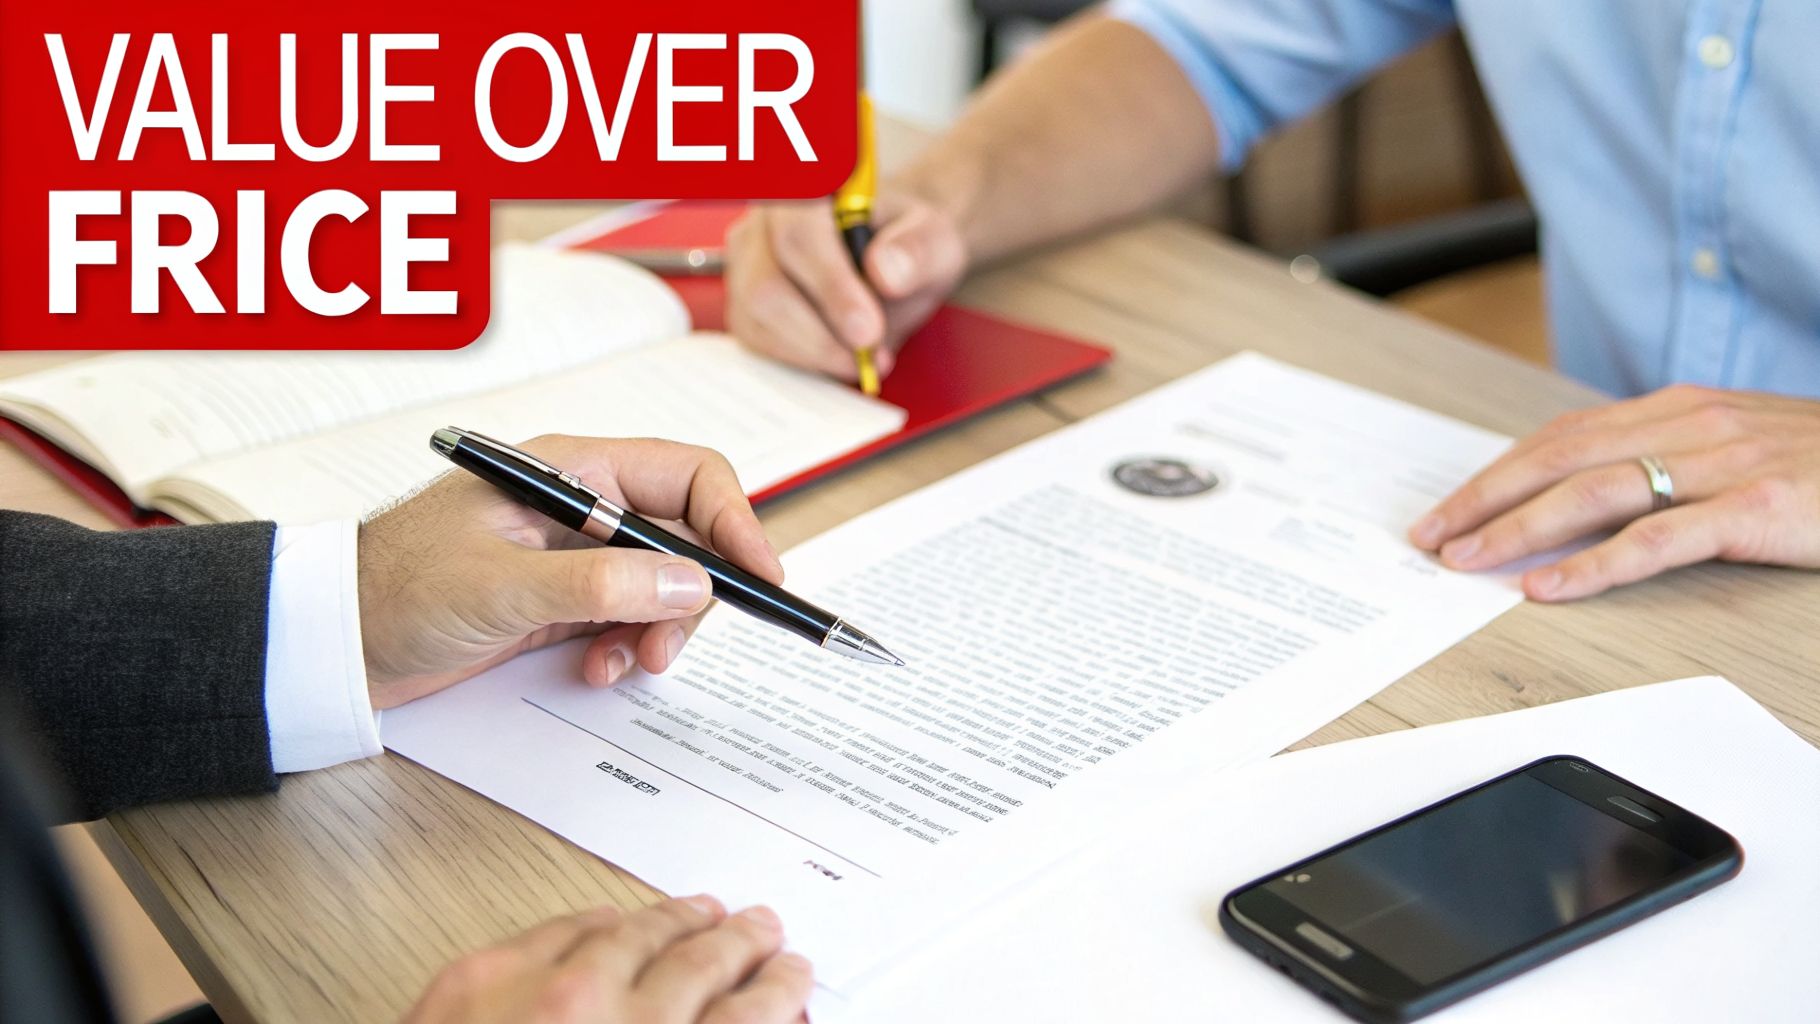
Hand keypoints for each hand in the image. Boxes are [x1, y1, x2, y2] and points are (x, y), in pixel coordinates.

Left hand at [357, 435, 783, 708]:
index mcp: (572, 470)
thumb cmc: (395, 586)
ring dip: (658, 631)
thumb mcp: (503, 587)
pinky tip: (595, 670)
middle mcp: (582, 505)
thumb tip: (692, 585)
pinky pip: (627, 619)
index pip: (687, 475)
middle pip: (686, 537)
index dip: (734, 521)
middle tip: (671, 645)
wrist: (333, 638)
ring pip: (662, 586)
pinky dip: (625, 648)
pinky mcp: (561, 599)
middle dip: (693, 595)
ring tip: (625, 664)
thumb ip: (601, 585)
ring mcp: (573, 554)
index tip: (761, 577)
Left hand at [403, 896, 811, 1023]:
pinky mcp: (481, 974)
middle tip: (764, 929)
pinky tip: (618, 918)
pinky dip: (604, 920)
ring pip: (638, 932)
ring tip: (707, 910)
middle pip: (703, 965)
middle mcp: (611, 1021)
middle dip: (743, 944)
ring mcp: (543, 992)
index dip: (779, 990)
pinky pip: (564, 926)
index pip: (750, 1016)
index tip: (792, 975)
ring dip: (683, 918)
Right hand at [725, 189, 966, 381]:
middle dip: (820, 335)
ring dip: (814, 352)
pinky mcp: (744, 303)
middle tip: (871, 355)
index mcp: (806, 185)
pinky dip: (802, 359)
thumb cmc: (904, 240)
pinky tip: (840, 357)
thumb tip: (885, 273)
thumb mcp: (931, 237)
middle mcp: (763, 221)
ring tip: (865, 358)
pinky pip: (758, 341)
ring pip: (756, 320)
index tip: (867, 330)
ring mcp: (746, 263)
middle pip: (766, 288)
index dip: (830, 287)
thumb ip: (915, 250)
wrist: (893, 253)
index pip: (799, 234)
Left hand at [1410, 385, 1819, 600]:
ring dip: (1517, 528)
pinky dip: (1594, 564)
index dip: (1498, 471)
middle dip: (1484, 497)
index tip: (1449, 507)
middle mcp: (1690, 425)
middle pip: (1559, 457)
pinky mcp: (1757, 508)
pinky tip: (1547, 586)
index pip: (1562, 436)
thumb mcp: (1739, 446)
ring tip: (1465, 560)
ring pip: (1593, 491)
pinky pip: (1657, 539)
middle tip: (1430, 535)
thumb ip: (1670, 460)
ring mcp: (1723, 464)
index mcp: (1680, 408)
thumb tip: (1590, 492)